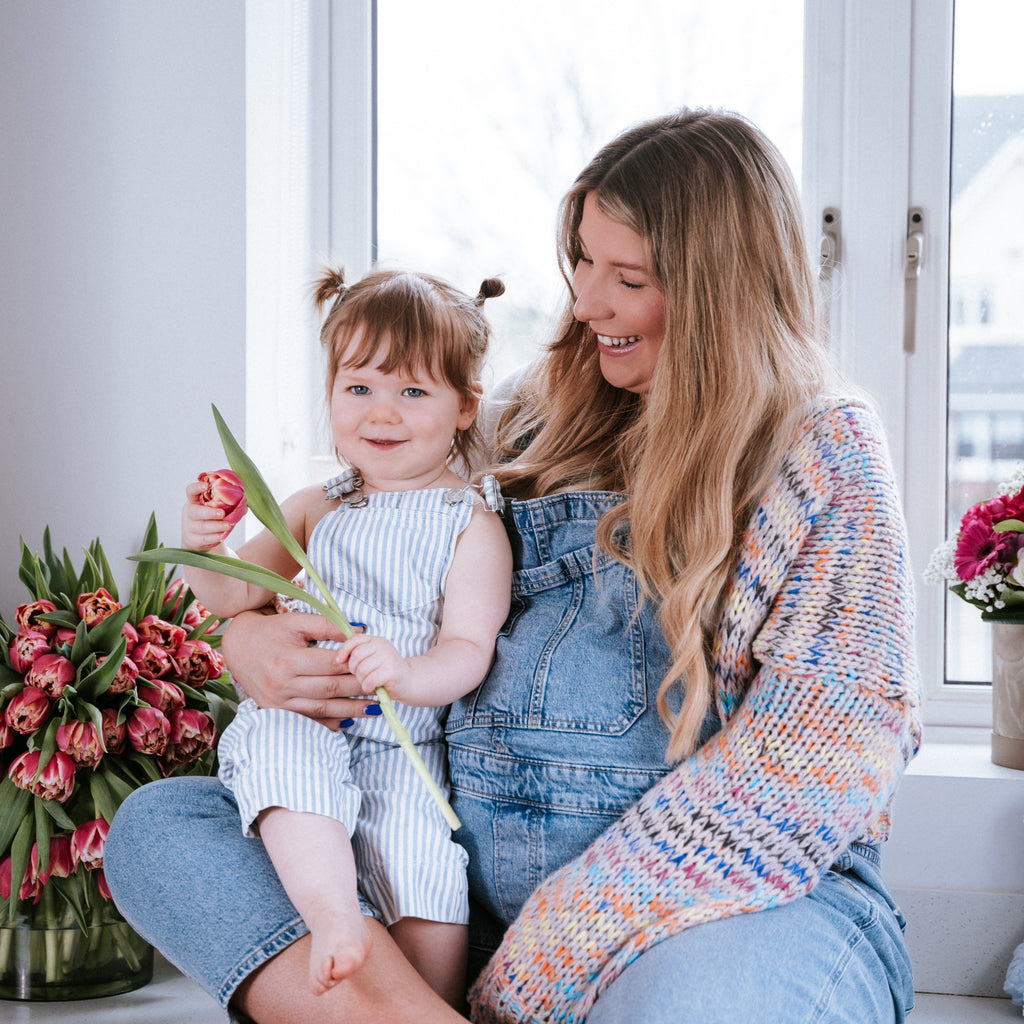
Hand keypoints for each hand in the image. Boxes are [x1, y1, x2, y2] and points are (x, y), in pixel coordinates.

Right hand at [182, 481, 233, 550]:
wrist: (197, 537)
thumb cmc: (210, 517)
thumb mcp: (215, 508)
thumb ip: (228, 504)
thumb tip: (244, 505)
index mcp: (195, 500)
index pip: (191, 491)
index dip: (196, 487)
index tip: (206, 486)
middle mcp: (190, 512)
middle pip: (195, 511)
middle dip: (209, 512)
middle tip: (222, 513)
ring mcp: (189, 526)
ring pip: (200, 526)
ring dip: (215, 526)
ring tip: (227, 526)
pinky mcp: (192, 539)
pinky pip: (203, 538)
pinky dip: (213, 537)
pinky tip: (222, 536)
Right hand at [222, 609, 375, 727]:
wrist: (239, 647)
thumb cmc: (272, 631)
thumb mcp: (299, 622)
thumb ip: (329, 626)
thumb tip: (361, 631)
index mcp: (288, 660)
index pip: (330, 666)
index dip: (355, 667)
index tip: (376, 667)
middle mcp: (282, 684)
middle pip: (330, 690)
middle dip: (359, 690)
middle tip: (384, 690)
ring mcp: (278, 702)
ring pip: (322, 709)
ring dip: (351, 711)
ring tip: (375, 709)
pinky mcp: (275, 712)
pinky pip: (308, 721)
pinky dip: (329, 723)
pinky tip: (349, 721)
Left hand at [338, 634, 411, 699]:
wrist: (410, 682)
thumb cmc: (385, 672)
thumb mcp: (371, 659)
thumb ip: (356, 655)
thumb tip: (338, 659)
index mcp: (377, 640)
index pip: (355, 640)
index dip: (344, 650)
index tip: (340, 661)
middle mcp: (383, 646)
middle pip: (356, 656)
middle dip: (354, 669)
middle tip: (362, 675)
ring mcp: (388, 657)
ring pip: (362, 670)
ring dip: (362, 680)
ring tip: (369, 681)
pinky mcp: (391, 671)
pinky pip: (369, 680)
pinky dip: (367, 686)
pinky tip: (372, 687)